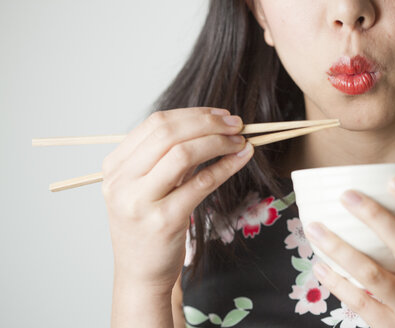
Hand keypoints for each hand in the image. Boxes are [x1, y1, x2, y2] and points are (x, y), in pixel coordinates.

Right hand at [101, 107, 253, 291]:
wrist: (140, 273)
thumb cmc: (147, 226)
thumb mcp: (147, 187)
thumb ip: (168, 158)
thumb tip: (212, 128)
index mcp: (115, 167)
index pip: (155, 124)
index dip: (193, 115)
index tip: (220, 115)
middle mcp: (122, 181)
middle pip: (168, 132)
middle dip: (208, 123)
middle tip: (236, 124)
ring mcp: (141, 202)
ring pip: (183, 153)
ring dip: (218, 142)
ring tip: (240, 141)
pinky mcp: (165, 220)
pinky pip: (201, 183)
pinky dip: (226, 166)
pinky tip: (241, 158)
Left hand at [305, 177, 394, 327]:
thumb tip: (381, 206)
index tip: (394, 179)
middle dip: (374, 216)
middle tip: (347, 195)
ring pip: (372, 274)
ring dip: (339, 248)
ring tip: (315, 228)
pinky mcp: (390, 326)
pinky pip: (359, 301)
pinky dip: (336, 282)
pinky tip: (319, 266)